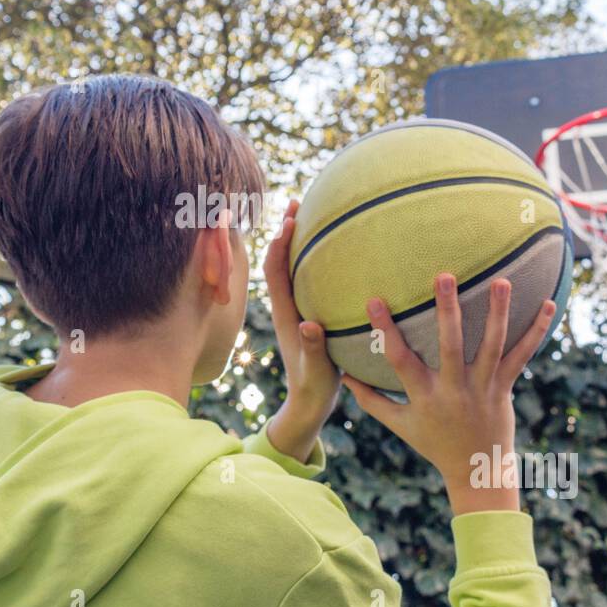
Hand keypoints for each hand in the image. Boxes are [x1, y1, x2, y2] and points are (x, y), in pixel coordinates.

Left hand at [262, 199, 340, 461]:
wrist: (308, 404)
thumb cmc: (313, 388)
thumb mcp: (316, 370)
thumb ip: (313, 348)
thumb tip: (309, 325)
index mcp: (286, 315)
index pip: (276, 271)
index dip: (280, 243)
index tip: (289, 218)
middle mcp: (287, 307)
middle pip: (280, 260)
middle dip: (286, 231)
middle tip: (296, 202)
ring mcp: (296, 310)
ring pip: (291, 268)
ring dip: (297, 242)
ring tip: (309, 216)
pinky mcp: (307, 316)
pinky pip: (305, 280)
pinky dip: (311, 260)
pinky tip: (331, 252)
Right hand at [341, 275, 556, 514]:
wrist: (478, 472)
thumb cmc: (435, 444)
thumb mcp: (400, 425)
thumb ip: (372, 400)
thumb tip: (345, 376)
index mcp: (425, 396)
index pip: (400, 360)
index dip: (385, 331)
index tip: (374, 301)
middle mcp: (454, 390)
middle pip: (451, 346)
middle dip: (447, 311)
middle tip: (444, 276)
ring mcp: (483, 388)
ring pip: (493, 346)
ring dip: (499, 313)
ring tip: (501, 281)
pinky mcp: (505, 387)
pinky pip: (523, 356)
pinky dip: (537, 331)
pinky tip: (549, 304)